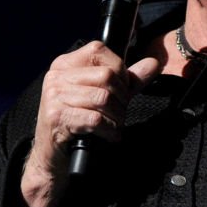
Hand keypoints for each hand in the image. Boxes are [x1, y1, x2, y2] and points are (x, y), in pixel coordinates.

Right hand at [22, 41, 159, 206]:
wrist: (52, 156)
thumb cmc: (80, 123)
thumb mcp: (105, 96)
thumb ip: (129, 79)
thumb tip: (153, 62)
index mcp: (65, 64)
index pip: (99, 50)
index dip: (119, 71)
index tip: (121, 90)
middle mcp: (56, 76)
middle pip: (106, 76)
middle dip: (121, 98)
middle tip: (118, 113)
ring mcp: (53, 96)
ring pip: (103, 98)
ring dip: (116, 116)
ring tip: (114, 125)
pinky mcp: (56, 117)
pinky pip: (95, 119)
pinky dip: (109, 130)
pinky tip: (108, 135)